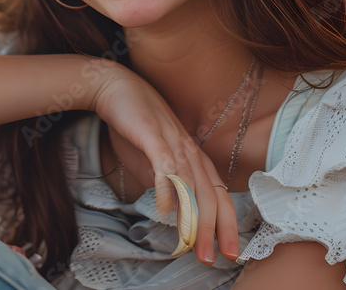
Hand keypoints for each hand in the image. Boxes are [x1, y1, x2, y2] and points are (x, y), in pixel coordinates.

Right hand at [89, 67, 240, 264]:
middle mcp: (190, 152)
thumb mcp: (152, 161)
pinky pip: (165, 166)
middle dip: (215, 230)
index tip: (229, 252)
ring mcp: (173, 143)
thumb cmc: (134, 124)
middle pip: (212, 196)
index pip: (219, 196)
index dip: (227, 225)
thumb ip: (164, 184)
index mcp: (194, 159)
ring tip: (194, 245)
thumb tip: (172, 211)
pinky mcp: (154, 136)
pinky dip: (169, 190)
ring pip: (193, 186)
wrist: (116, 87)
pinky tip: (166, 212)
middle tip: (214, 259)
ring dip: (195, 219)